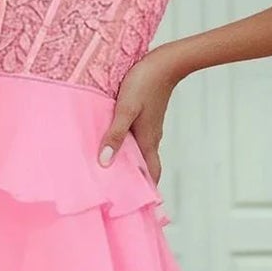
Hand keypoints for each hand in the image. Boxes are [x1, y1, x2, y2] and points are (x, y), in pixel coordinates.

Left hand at [97, 53, 178, 185]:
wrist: (166, 62)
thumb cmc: (145, 82)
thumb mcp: (126, 109)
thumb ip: (115, 135)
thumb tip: (105, 163)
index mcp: (148, 141)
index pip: (151, 174)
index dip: (146, 192)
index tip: (140, 208)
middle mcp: (151, 138)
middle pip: (146, 166)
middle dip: (136, 182)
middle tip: (120, 195)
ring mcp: (150, 127)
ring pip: (141, 153)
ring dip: (131, 164)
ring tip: (113, 173)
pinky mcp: (147, 117)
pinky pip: (138, 139)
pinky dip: (128, 148)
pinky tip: (115, 145)